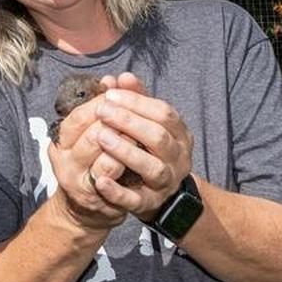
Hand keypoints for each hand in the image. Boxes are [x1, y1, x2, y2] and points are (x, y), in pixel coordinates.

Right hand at [47, 88, 127, 232]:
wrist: (87, 209)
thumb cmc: (92, 160)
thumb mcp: (91, 132)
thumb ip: (104, 106)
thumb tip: (114, 78)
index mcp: (61, 142)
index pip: (78, 117)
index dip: (103, 103)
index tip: (120, 94)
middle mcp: (66, 164)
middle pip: (93, 136)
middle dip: (120, 122)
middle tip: (139, 113)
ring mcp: (82, 186)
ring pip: (104, 163)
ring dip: (126, 146)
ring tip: (143, 134)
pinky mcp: (100, 205)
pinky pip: (116, 191)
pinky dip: (127, 177)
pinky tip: (140, 162)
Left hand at [87, 73, 193, 221]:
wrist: (159, 194)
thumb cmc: (149, 150)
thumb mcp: (147, 124)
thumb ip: (136, 100)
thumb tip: (120, 77)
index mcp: (180, 135)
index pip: (164, 113)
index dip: (137, 102)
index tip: (111, 94)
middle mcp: (178, 158)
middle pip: (159, 137)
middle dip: (129, 122)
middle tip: (102, 111)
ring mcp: (166, 183)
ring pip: (152, 168)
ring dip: (126, 151)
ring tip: (101, 137)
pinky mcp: (150, 204)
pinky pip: (136, 200)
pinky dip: (118, 191)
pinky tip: (101, 180)